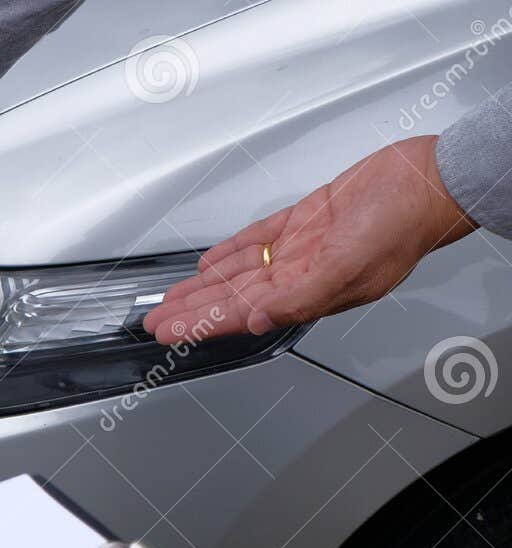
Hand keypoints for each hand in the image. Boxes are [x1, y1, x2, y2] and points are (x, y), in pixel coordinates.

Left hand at [144, 136, 476, 345]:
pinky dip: (232, 252)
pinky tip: (210, 263)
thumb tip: (256, 321)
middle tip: (155, 321)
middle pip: (231, 298)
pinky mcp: (306, 219)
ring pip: (239, 272)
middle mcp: (301, 274)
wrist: (428, 179)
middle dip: (191, 311)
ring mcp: (302, 247)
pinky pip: (258, 240)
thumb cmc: (403, 225)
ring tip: (172, 299)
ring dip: (203, 286)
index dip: (200, 325)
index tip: (169, 332)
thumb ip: (300, 297)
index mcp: (310, 292)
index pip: (240, 315)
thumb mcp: (348, 267)